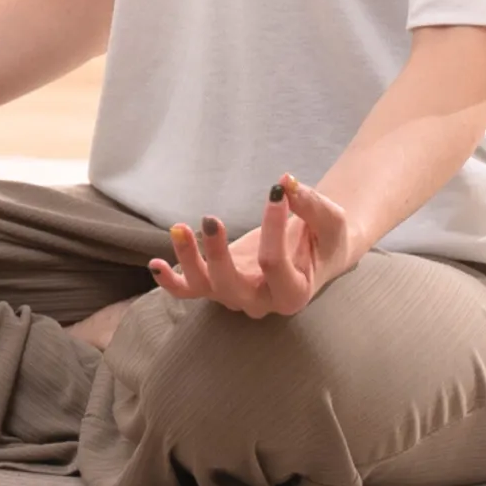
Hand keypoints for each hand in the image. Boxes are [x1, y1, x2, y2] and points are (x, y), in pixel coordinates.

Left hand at [151, 172, 360, 318]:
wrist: (318, 248)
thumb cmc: (327, 236)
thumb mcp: (330, 219)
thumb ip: (311, 205)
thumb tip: (285, 183)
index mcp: (294, 293)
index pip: (273, 264)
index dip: (272, 227)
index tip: (276, 191)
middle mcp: (261, 302)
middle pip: (231, 287)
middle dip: (216, 255)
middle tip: (211, 218)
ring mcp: (236, 296)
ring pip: (205, 287)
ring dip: (188, 260)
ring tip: (179, 228)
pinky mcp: (219, 283)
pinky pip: (191, 290)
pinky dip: (171, 281)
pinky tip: (155, 264)